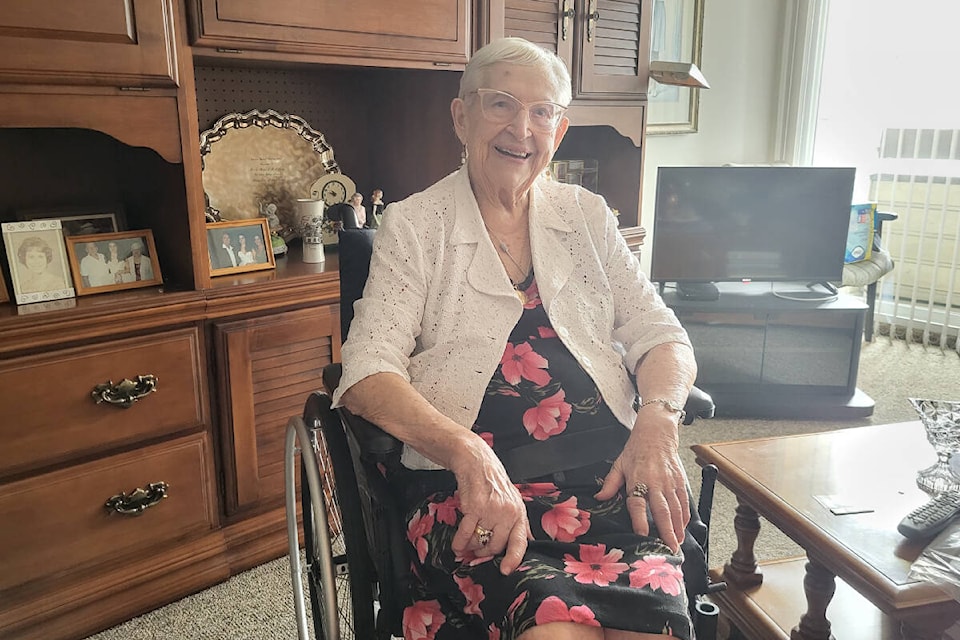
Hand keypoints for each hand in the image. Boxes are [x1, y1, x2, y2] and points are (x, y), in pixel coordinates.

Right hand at [449, 439, 529, 574]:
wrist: (477, 463)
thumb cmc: (494, 482)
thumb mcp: (513, 501)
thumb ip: (519, 523)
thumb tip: (528, 543)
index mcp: (519, 513)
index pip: (520, 542)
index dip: (513, 559)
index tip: (506, 570)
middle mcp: (508, 513)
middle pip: (496, 545)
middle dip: (485, 552)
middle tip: (477, 551)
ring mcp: (491, 511)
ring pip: (481, 541)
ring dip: (471, 547)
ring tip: (466, 546)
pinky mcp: (474, 508)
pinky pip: (466, 533)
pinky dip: (459, 543)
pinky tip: (456, 547)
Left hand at [594, 417, 689, 552]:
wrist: (657, 433)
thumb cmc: (636, 450)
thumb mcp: (619, 464)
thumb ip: (610, 483)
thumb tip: (599, 498)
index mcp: (637, 479)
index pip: (638, 502)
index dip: (640, 519)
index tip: (643, 535)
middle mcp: (655, 483)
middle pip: (662, 511)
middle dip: (667, 532)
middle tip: (669, 550)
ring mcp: (670, 483)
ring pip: (676, 510)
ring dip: (677, 529)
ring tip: (676, 545)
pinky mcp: (680, 481)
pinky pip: (684, 503)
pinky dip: (685, 518)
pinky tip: (683, 529)